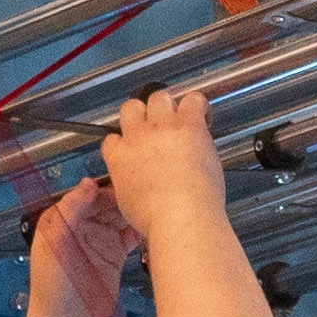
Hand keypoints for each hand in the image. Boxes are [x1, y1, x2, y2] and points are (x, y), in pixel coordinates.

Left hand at [29, 177, 138, 314]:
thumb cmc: (52, 289)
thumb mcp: (56, 242)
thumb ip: (70, 210)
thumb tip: (88, 182)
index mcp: (61, 219)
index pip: (88, 193)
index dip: (107, 186)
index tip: (127, 181)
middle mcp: (80, 227)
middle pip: (108, 202)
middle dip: (125, 196)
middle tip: (147, 192)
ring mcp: (99, 241)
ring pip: (121, 216)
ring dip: (135, 211)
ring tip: (152, 206)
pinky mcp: (114, 257)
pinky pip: (130, 236)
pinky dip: (140, 229)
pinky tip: (151, 225)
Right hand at [100, 87, 228, 231]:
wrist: (179, 215)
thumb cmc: (159, 218)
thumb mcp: (128, 205)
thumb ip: (128, 186)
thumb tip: (135, 186)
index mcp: (120, 158)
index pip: (113, 138)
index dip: (124, 140)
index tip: (134, 146)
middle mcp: (138, 137)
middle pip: (131, 107)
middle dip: (143, 114)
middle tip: (157, 126)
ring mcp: (162, 128)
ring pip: (159, 97)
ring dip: (169, 105)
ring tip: (181, 118)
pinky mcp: (188, 125)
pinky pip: (193, 100)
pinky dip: (199, 106)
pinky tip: (204, 117)